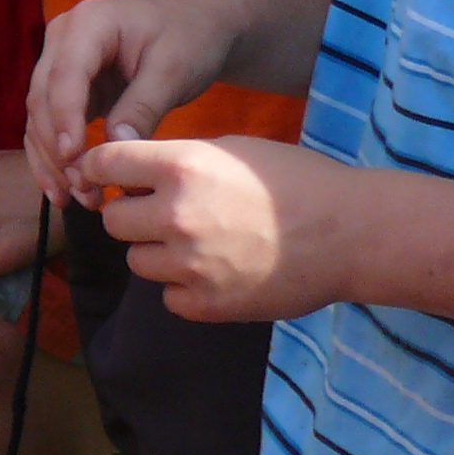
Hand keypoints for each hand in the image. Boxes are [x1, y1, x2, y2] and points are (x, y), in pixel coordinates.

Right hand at [24, 0, 249, 200]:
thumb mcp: (173, 71)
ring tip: (73, 198)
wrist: (199, 26)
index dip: (64, 118)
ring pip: (39, 115)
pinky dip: (54, 155)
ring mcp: (61, 61)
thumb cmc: (190, 39)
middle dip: (56, 147)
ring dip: (51, 158)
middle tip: (82, 190)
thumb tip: (115, 148)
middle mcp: (63, 39)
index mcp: (88, 23)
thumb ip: (142, 107)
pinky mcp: (69, 87)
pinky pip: (51, 123)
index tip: (74, 159)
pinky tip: (63, 189)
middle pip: (42, 97)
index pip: (65, 74)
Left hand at [73, 132, 346, 321]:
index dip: (102, 169)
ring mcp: (191, 264)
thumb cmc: (294, 181)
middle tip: (164, 214)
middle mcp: (176, 214)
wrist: (351, 233)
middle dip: (133, 216)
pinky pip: (168, 297)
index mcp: (180, 166)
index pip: (103, 163)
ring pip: (137, 261)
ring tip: (199, 244)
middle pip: (114, 220)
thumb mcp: (229, 149)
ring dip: (157, 253)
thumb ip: (174, 161)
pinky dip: (184, 288)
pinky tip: (216, 272)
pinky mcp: (209, 305)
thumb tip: (128, 174)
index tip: (110, 177)